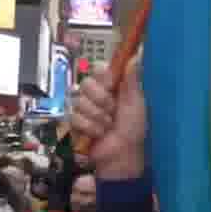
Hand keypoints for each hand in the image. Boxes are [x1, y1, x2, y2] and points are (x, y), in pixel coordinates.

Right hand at [69, 53, 146, 178]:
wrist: (122, 156)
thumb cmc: (132, 130)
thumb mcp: (136, 103)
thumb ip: (132, 80)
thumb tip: (135, 56)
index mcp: (112, 86)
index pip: (98, 68)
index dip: (103, 77)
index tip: (111, 86)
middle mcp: (96, 95)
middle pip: (86, 84)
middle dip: (101, 101)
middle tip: (112, 112)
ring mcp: (84, 108)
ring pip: (80, 102)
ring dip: (97, 117)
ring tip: (107, 127)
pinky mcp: (75, 123)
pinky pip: (74, 117)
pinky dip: (89, 128)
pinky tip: (98, 134)